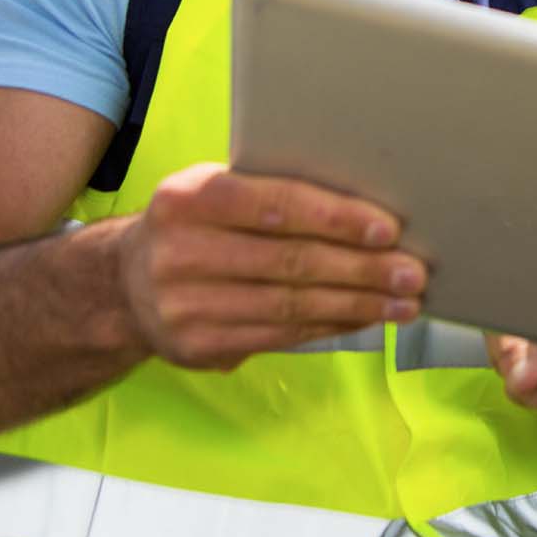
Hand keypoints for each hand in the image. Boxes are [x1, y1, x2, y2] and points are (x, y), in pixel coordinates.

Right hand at [118, 162, 423, 369]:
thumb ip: (271, 192)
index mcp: (189, 199)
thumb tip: (366, 207)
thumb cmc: (196, 224)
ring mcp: (186, 306)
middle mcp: (180, 252)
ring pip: (291, 305)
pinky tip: (366, 318)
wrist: (123, 285)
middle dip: (362, 269)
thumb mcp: (214, 190)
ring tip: (405, 302)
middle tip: (413, 273)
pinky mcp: (199, 345)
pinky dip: (332, 325)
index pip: (275, 205)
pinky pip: (281, 335)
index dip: (335, 218)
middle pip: (290, 261)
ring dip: (358, 305)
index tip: (387, 229)